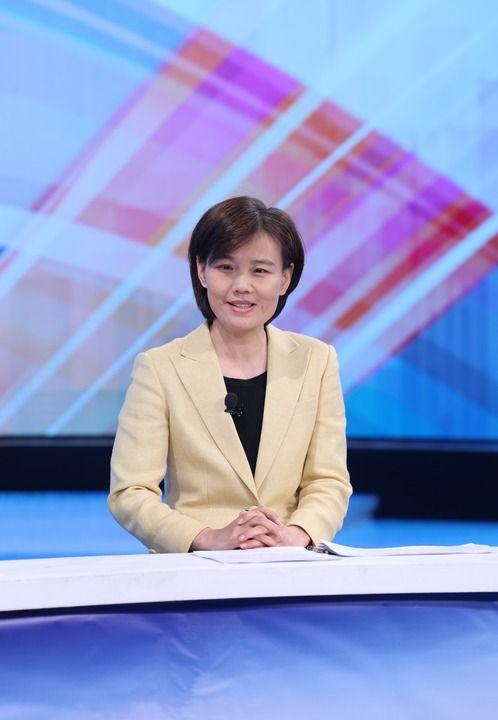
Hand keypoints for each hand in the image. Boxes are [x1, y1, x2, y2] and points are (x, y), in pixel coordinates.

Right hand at [190, 506, 308, 550]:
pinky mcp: (236, 538)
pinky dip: (260, 540)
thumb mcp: (239, 528)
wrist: (213, 541)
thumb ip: (249, 525)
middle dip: (272, 521)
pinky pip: (251, 537)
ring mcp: (239, 529)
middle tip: (280, 529)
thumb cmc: (227, 536)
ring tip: (277, 536)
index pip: (260, 510)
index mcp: (244, 517)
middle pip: (260, 515)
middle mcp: (242, 521)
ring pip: (257, 523)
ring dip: (269, 529)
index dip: (270, 514)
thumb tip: (264, 526)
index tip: (278, 521)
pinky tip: (267, 544)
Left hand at [236, 506, 309, 548]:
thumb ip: (257, 517)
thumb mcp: (271, 522)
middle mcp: (275, 528)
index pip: (261, 513)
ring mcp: (275, 538)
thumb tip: (241, 512)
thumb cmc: (279, 532)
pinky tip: (244, 547)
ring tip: (238, 540)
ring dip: (248, 536)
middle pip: (260, 522)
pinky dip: (252, 546)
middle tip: (237, 528)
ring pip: (261, 534)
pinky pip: (262, 546)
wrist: (295, 542)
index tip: (239, 519)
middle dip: (248, 523)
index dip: (249, 515)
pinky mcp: (275, 548)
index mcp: (273, 520)